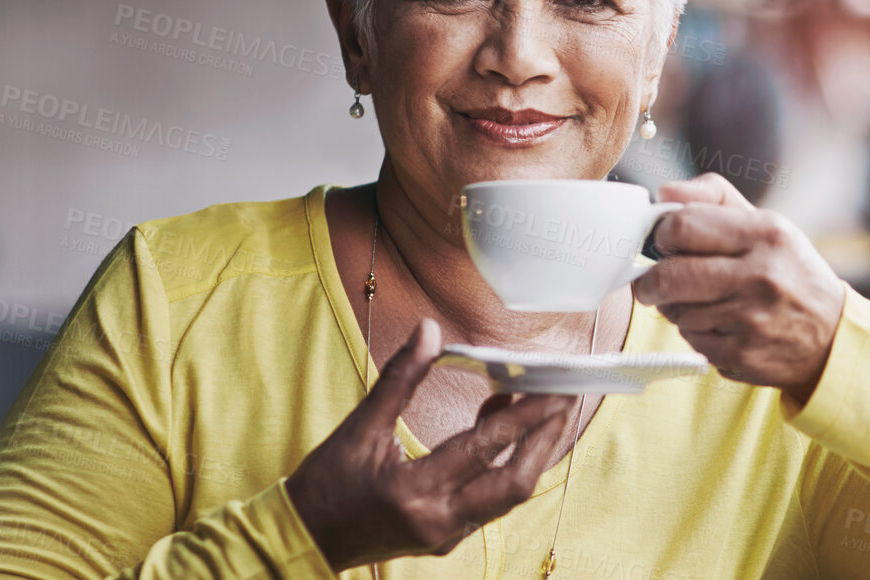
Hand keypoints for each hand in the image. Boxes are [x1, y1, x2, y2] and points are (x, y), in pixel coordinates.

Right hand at [284, 320, 577, 570]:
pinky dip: (504, 466)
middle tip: (564, 399)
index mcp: (414, 491)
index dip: (524, 415)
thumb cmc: (326, 483)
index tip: (554, 388)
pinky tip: (500, 429)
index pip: (485, 448)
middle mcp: (438, 520)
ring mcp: (446, 535)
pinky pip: (491, 503)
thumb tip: (429, 330)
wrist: (305, 537)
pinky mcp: (447, 539)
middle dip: (545, 440)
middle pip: (515, 485)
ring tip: (542, 409)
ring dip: (531, 453)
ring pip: (508, 497)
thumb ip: (400, 379)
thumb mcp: (359, 427)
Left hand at [634, 173, 847, 403]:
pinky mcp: (743, 353)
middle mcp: (761, 274)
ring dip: (675, 308)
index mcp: (766, 233)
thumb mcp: (764, 224)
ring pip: (676, 311)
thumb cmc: (788, 271)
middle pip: (670, 275)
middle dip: (650, 281)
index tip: (663, 242)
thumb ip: (713, 199)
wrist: (831, 334)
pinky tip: (717, 324)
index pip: (684, 225)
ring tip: (700, 302)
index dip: (662, 234)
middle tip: (652, 283)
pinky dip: (694, 332)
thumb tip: (664, 193)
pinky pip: (691, 339)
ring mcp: (752, 318)